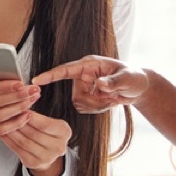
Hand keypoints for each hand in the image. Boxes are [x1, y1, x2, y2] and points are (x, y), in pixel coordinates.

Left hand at [0, 110, 70, 175]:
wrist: (47, 152)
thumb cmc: (46, 132)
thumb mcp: (49, 121)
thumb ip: (38, 117)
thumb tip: (21, 105)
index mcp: (65, 132)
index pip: (45, 124)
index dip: (32, 117)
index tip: (20, 109)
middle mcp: (58, 146)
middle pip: (34, 133)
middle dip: (18, 123)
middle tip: (7, 114)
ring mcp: (47, 157)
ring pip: (24, 142)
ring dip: (12, 131)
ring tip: (3, 122)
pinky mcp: (34, 163)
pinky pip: (18, 150)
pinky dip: (9, 141)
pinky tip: (3, 133)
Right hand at [32, 55, 149, 113]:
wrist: (139, 88)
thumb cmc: (134, 77)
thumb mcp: (127, 79)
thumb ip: (113, 82)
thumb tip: (99, 84)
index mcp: (90, 65)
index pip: (65, 70)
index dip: (50, 75)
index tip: (36, 80)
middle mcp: (84, 75)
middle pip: (76, 95)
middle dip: (94, 101)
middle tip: (111, 98)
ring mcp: (84, 87)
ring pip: (79, 104)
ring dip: (97, 106)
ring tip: (111, 99)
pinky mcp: (87, 97)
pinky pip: (84, 109)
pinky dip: (98, 109)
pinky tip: (108, 102)